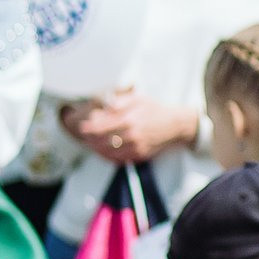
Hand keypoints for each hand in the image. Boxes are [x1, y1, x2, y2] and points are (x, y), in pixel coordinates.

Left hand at [62, 91, 197, 163]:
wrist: (177, 124)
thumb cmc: (155, 109)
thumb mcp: (138, 99)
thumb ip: (119, 102)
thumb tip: (104, 107)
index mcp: (129, 120)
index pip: (101, 128)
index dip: (88, 128)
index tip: (82, 127)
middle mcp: (132, 135)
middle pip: (101, 141)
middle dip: (90, 139)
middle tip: (85, 136)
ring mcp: (136, 147)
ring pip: (108, 152)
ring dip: (96, 149)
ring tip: (91, 143)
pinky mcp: (140, 155)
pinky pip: (119, 159)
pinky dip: (108, 156)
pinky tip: (103, 151)